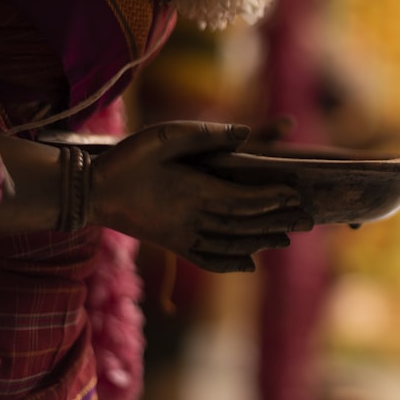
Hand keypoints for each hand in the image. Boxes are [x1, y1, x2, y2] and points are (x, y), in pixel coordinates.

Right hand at [89, 121, 313, 271]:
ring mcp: (182, 236)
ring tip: (287, 238)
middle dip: (277, 221)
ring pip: (230, 243)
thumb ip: (206, 135)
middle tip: (309, 220)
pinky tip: (248, 265)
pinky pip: (206, 259)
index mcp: (194, 192)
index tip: (295, 196)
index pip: (243, 200)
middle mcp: (192, 219)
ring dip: (261, 241)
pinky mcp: (172, 244)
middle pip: (244, 225)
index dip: (271, 200)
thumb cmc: (128, 158)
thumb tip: (246, 134)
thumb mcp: (164, 135)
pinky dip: (230, 263)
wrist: (90, 192)